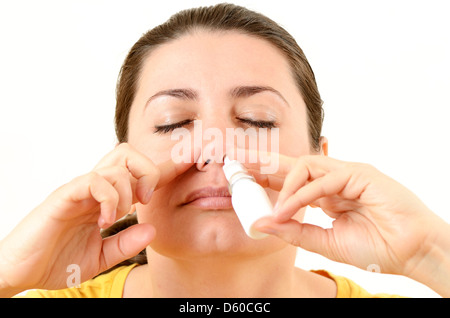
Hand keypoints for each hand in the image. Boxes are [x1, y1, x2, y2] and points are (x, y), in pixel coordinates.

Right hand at [0, 143, 193, 295]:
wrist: (21, 272)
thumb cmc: (56, 260)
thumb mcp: (101, 257)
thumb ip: (126, 244)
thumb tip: (152, 229)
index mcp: (104, 199)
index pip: (137, 175)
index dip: (165, 168)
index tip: (190, 164)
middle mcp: (94, 188)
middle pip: (129, 153)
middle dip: (148, 171)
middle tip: (145, 199)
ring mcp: (79, 190)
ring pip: (115, 164)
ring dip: (129, 189)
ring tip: (122, 214)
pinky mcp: (64, 196)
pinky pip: (93, 181)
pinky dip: (109, 197)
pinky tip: (105, 220)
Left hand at [246, 153, 448, 294]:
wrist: (413, 253)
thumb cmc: (377, 247)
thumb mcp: (325, 242)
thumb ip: (294, 232)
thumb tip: (261, 224)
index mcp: (326, 194)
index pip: (290, 178)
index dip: (265, 175)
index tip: (240, 175)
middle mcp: (334, 179)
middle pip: (292, 163)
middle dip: (263, 160)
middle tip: (236, 158)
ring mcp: (347, 173)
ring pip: (306, 165)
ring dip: (285, 185)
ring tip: (274, 208)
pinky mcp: (360, 174)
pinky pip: (324, 178)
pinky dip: (304, 194)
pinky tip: (290, 208)